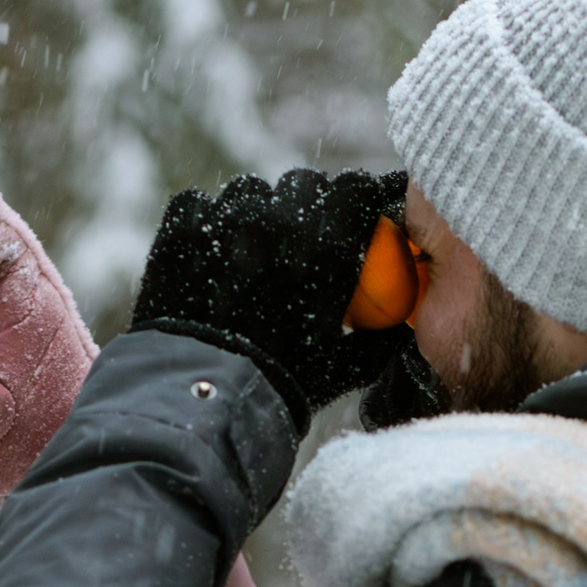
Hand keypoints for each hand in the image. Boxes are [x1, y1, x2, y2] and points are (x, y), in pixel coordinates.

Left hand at [129, 168, 410, 422]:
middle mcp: (279, 222)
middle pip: (303, 184)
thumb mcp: (348, 367)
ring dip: (256, 212)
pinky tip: (212, 255)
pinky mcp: (182, 230)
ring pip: (249, 191)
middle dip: (308, 205)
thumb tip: (403, 322)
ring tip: (251, 251)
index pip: (355, 188)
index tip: (355, 212)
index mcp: (327, 246)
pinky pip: (200, 204)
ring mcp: (226, 222)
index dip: (357, 198)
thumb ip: (382, 337)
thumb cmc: (284, 389)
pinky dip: (207, 224)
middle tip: (302, 237)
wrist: (205, 403)